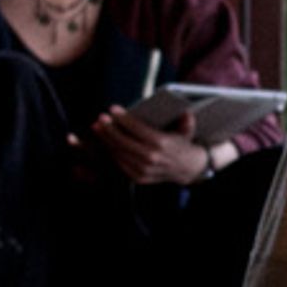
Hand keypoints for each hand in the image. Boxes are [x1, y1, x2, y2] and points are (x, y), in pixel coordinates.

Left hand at [89, 104, 210, 184]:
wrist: (188, 169)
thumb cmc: (182, 145)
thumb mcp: (187, 131)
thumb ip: (186, 122)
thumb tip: (185, 112)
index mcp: (162, 143)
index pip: (137, 128)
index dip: (123, 118)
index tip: (113, 109)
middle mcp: (151, 157)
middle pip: (123, 141)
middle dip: (109, 128)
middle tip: (101, 118)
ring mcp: (144, 169)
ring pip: (119, 152)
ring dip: (106, 139)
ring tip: (98, 128)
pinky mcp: (139, 177)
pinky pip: (120, 162)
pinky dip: (112, 151)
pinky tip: (106, 141)